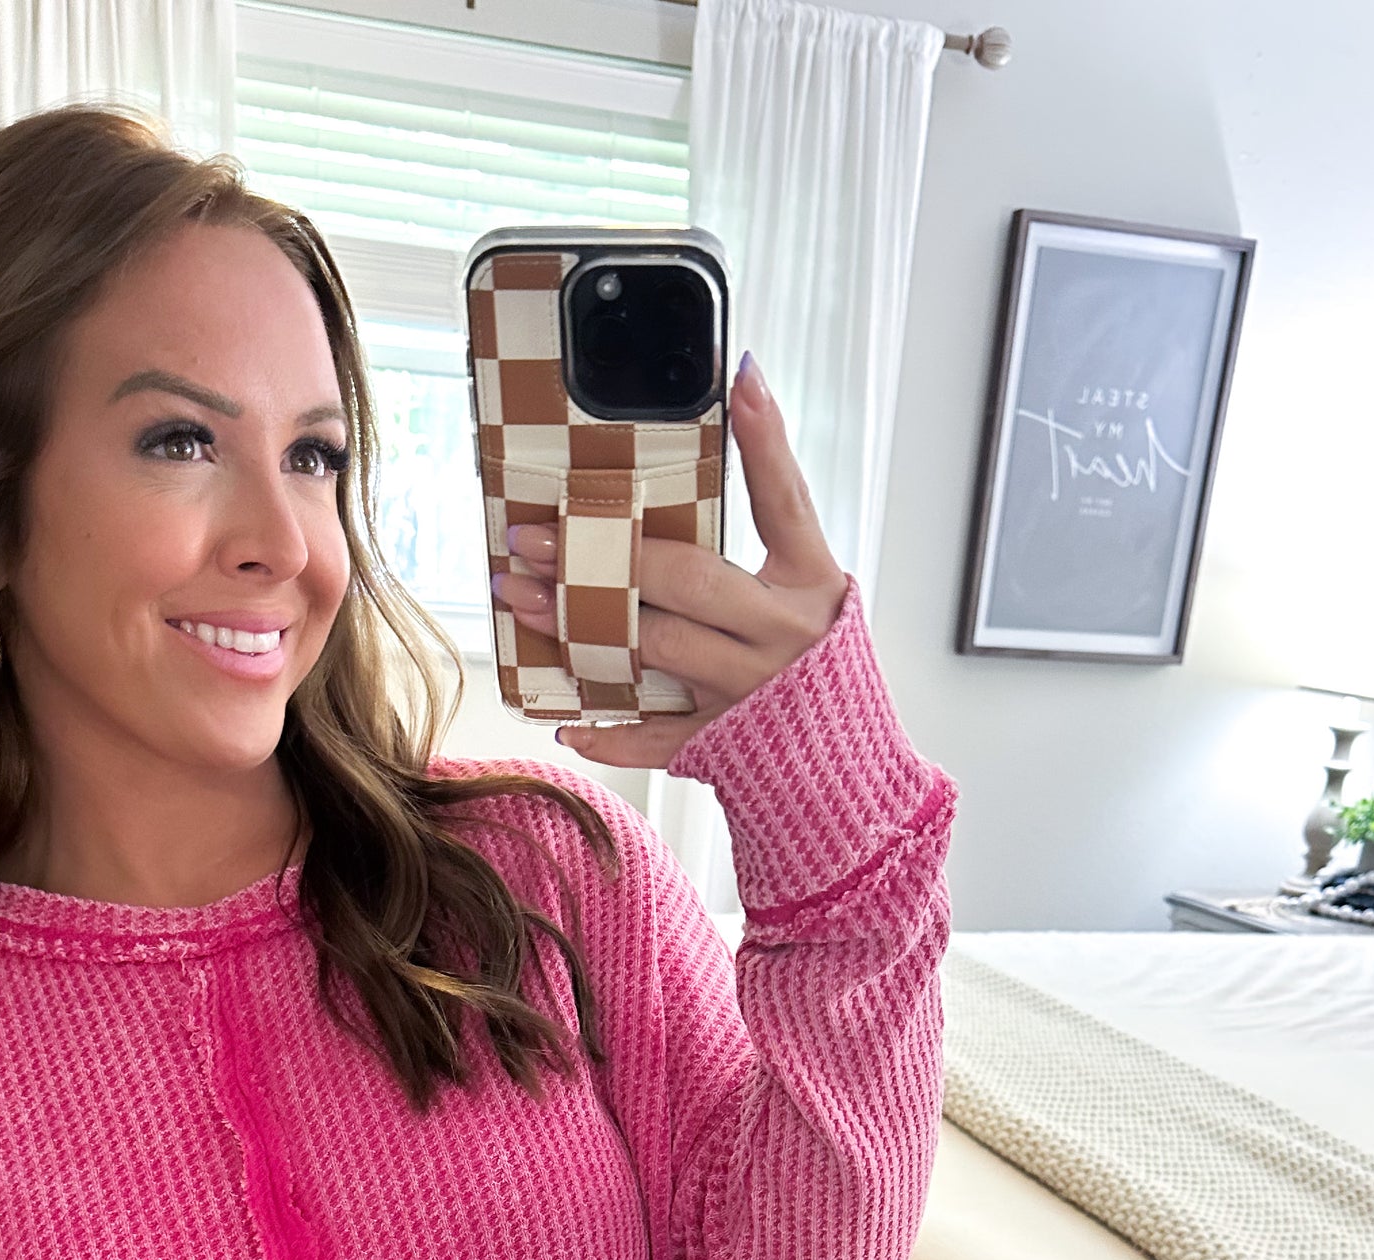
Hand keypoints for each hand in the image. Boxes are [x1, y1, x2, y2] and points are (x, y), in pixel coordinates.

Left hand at [491, 354, 849, 771]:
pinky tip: (567, 718)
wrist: (849, 766)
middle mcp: (783, 634)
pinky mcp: (725, 743)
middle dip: (603, 554)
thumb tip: (741, 405)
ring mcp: (750, 691)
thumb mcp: (809, 588)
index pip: (786, 501)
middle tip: (535, 536)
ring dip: (579, 624)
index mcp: (811, 584)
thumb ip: (775, 521)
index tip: (740, 379)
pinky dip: (608, 733)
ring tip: (524, 600)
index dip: (765, 440)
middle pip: (687, 579)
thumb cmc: (819, 664)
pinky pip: (655, 736)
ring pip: (655, 648)